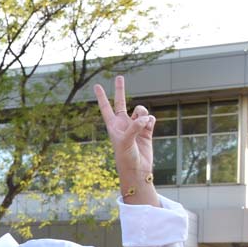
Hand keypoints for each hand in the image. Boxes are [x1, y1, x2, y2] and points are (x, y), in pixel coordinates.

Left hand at [94, 75, 158, 203]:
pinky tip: (149, 127)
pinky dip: (151, 120)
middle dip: (120, 90)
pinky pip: (150, 119)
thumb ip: (134, 128)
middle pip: (121, 103)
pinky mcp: (147, 131)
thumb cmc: (126, 158)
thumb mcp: (126, 142)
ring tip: (143, 124)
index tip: (96, 86)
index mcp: (113, 126)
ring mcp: (135, 127)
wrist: (138, 170)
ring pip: (141, 110)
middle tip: (120, 77)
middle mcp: (123, 124)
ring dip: (143, 113)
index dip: (102, 97)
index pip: (106, 108)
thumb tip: (145, 118)